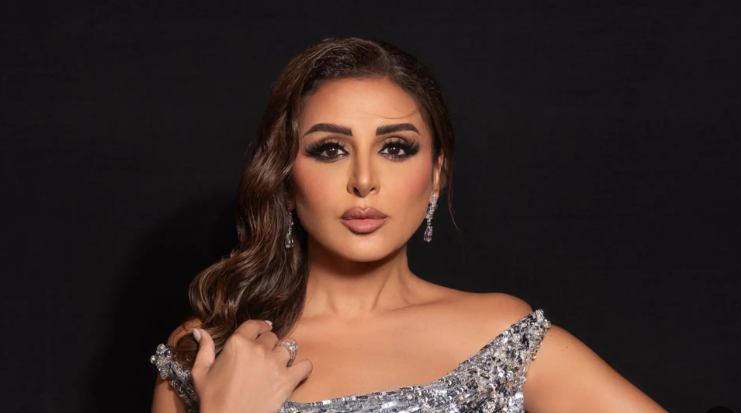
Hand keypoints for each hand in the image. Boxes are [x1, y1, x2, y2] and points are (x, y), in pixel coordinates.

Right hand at [190, 320, 311, 412]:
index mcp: (237, 344)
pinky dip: (303, 367)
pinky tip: (296, 372)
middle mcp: (258, 349)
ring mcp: (275, 364)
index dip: (259, 327)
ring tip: (277, 364)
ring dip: (283, 354)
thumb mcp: (201, 373)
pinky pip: (305, 365)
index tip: (263, 329)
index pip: (254, 325)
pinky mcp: (288, 380)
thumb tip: (200, 330)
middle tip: (264, 356)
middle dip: (268, 344)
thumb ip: (204, 349)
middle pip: (271, 336)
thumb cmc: (213, 399)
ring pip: (288, 347)